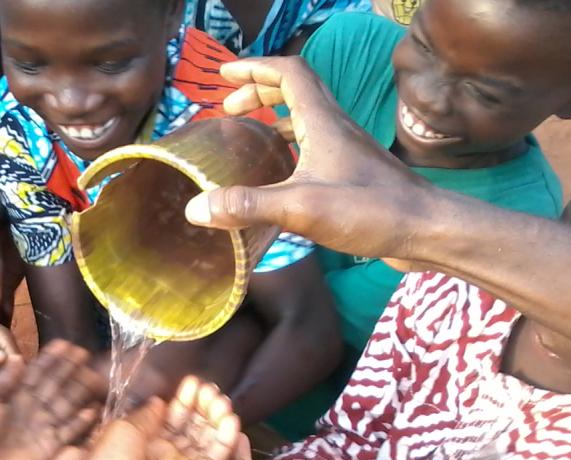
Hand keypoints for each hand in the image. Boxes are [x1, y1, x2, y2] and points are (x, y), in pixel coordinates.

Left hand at [0, 340, 102, 459]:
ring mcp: (42, 426)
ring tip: (95, 377)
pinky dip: (81, 422)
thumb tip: (18, 357)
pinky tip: (93, 410)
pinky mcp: (49, 446)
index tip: (65, 344)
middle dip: (70, 369)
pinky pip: (69, 431)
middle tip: (85, 354)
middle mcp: (32, 408)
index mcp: (15, 395)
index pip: (38, 372)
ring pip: (66, 404)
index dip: (51, 359)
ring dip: (79, 391)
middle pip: (55, 384)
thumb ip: (4, 379)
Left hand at [80, 376, 240, 459]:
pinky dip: (226, 440)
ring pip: (207, 439)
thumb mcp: (124, 429)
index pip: (173, 417)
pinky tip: (231, 420)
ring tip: (221, 400)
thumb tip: (161, 401)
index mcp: (146, 441)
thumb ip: (147, 415)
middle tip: (210, 389)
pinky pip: (216, 458)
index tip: (193, 383)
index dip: (184, 400)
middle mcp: (167, 453)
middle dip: (203, 406)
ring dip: (216, 418)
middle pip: (192, 426)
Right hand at [183, 56, 431, 269]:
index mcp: (323, 122)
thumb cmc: (370, 211)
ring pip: (306, 116)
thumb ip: (248, 205)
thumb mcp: (301, 208)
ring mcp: (346, 149)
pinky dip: (291, 145)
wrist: (426, 229)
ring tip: (248, 132)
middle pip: (296, 90)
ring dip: (275, 115)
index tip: (226, 75)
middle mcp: (336, 127)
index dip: (255, 68)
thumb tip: (196, 207)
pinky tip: (280, 171)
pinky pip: (314, 144)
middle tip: (229, 108)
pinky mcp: (352, 172)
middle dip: (259, 91)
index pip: (289, 73)